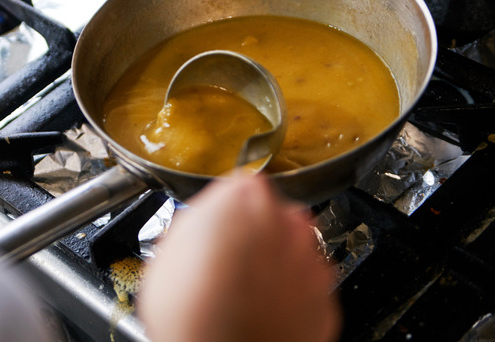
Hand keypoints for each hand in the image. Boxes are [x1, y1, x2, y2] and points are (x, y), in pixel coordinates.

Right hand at [137, 173, 340, 341]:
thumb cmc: (192, 310)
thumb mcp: (168, 249)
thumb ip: (197, 220)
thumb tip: (205, 220)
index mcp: (246, 197)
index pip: (242, 183)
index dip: (225, 207)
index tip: (217, 225)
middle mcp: (288, 222)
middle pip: (272, 215)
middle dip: (255, 234)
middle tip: (228, 264)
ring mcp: (311, 262)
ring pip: (293, 251)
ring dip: (275, 265)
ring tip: (243, 294)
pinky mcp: (325, 300)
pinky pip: (307, 289)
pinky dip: (291, 298)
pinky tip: (262, 313)